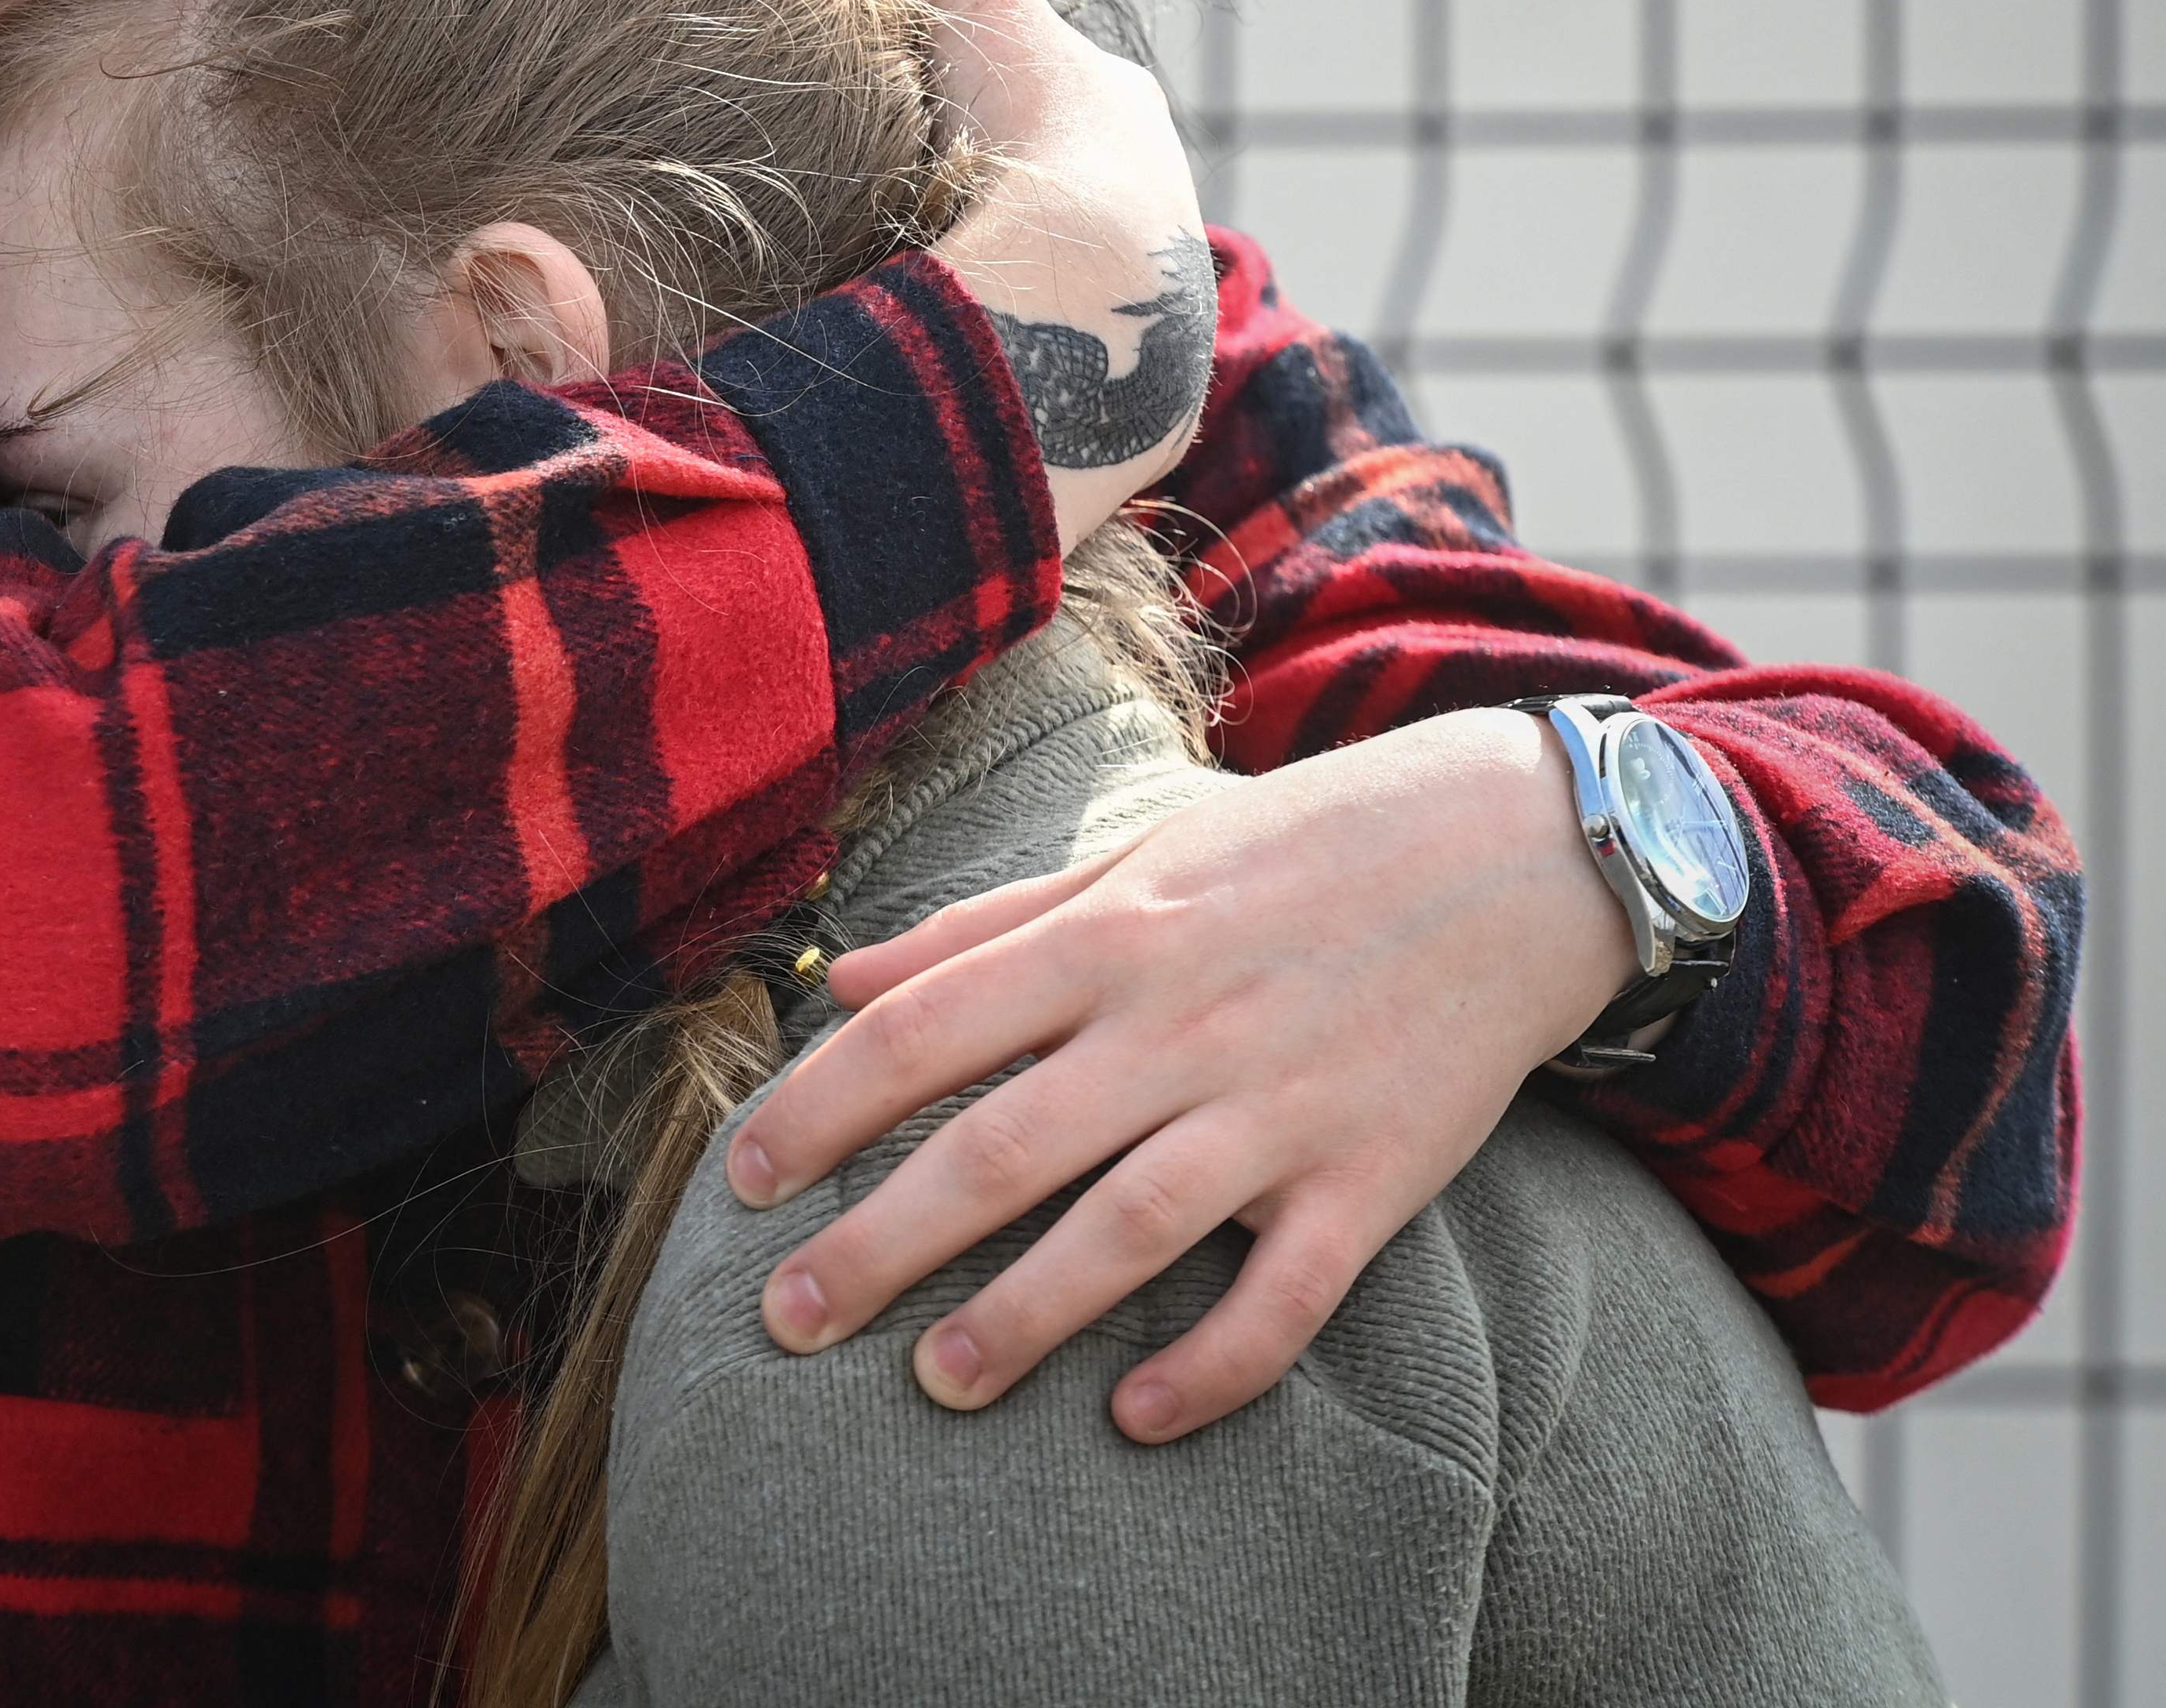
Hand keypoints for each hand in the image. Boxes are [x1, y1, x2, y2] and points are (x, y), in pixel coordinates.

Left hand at [721, 704, 1639, 1440]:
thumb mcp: (1135, 853)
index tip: (743, 1182)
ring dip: (1023, 1316)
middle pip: (997, 1149)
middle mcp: (1176, 1024)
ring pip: (1125, 1229)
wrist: (1523, 848)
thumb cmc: (1302, 846)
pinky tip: (1139, 1419)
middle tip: (786, 1321)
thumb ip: (983, 926)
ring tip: (936, 1385)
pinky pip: (1285, 1293)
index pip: (921, 1034)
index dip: (818, 1110)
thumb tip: (840, 978)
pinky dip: (1215, 1363)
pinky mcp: (1373, 1176)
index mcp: (1104, 937)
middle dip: (878, 1243)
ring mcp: (1277, 1107)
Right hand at [880, 0, 1209, 548]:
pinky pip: (1056, 341)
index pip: (1053, 80)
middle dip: (997, 187)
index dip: (981, 87)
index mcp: (1125, 103)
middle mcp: (1157, 187)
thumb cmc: (1034, 126)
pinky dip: (1010, 334)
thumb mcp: (972, 3)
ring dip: (1004, 269)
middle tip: (910, 205)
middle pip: (1061, 176)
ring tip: (926, 280)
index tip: (915, 113)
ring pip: (1063, 265)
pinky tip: (958, 337)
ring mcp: (1150, 284)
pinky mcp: (1130, 374)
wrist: (1088, 278)